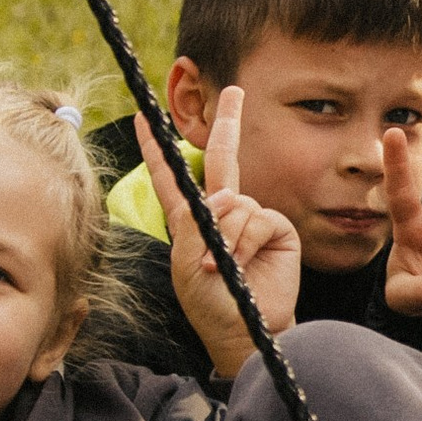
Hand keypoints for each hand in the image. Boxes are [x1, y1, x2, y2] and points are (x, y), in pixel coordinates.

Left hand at [137, 93, 300, 382]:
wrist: (244, 331)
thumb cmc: (209, 303)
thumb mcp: (188, 258)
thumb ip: (201, 221)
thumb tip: (227, 195)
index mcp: (193, 219)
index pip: (173, 176)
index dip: (158, 148)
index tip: (144, 119)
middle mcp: (224, 213)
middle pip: (225, 158)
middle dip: (229, 123)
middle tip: (236, 90)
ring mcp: (252, 220)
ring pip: (235, 202)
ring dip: (225, 236)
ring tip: (220, 267)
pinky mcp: (277, 230)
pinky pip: (256, 218)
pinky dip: (244, 241)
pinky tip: (240, 264)